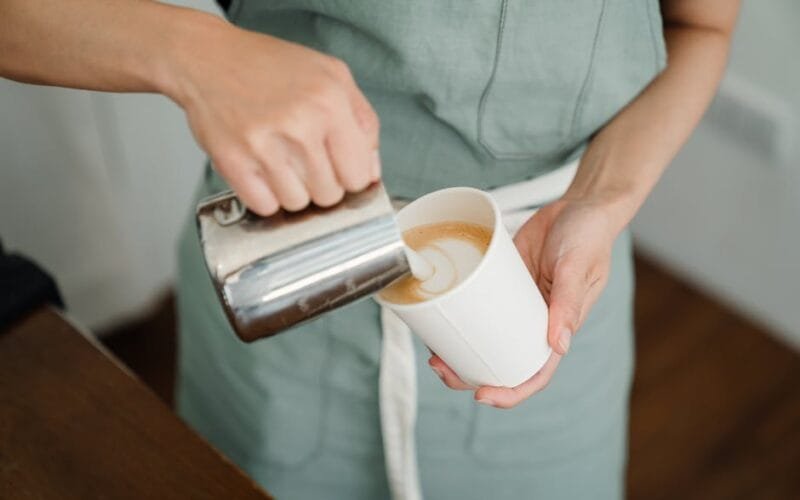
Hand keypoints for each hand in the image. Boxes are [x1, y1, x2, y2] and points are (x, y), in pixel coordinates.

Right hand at [165, 17, 379, 214]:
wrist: (208, 58)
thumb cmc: (271, 66)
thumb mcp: (333, 75)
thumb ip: (363, 122)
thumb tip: (372, 172)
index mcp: (330, 103)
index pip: (359, 176)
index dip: (350, 177)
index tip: (339, 168)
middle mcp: (300, 125)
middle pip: (330, 195)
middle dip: (322, 184)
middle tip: (305, 160)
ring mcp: (264, 146)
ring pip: (299, 204)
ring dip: (293, 191)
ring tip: (282, 162)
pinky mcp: (233, 162)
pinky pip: (265, 206)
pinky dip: (265, 196)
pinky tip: (263, 171)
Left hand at [429, 196, 619, 408]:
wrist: (577, 205)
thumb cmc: (589, 237)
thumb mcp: (578, 267)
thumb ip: (569, 303)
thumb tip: (559, 345)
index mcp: (558, 329)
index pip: (535, 373)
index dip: (510, 391)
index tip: (482, 396)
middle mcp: (534, 322)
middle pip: (501, 361)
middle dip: (469, 374)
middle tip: (440, 368)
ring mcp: (515, 304)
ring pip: (485, 338)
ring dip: (459, 350)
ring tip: (432, 351)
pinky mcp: (499, 283)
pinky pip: (478, 306)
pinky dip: (459, 316)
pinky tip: (438, 316)